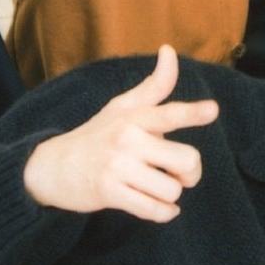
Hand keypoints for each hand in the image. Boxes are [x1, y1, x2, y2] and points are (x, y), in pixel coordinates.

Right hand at [23, 45, 218, 221]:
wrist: (51, 167)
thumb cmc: (97, 135)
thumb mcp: (122, 107)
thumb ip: (154, 86)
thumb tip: (169, 50)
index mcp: (135, 117)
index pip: (168, 113)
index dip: (192, 112)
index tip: (212, 110)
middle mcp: (127, 139)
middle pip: (187, 161)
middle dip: (191, 173)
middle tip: (180, 174)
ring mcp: (117, 167)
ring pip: (172, 189)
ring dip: (171, 195)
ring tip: (158, 187)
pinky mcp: (109, 193)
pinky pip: (154, 210)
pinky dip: (164, 213)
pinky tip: (163, 208)